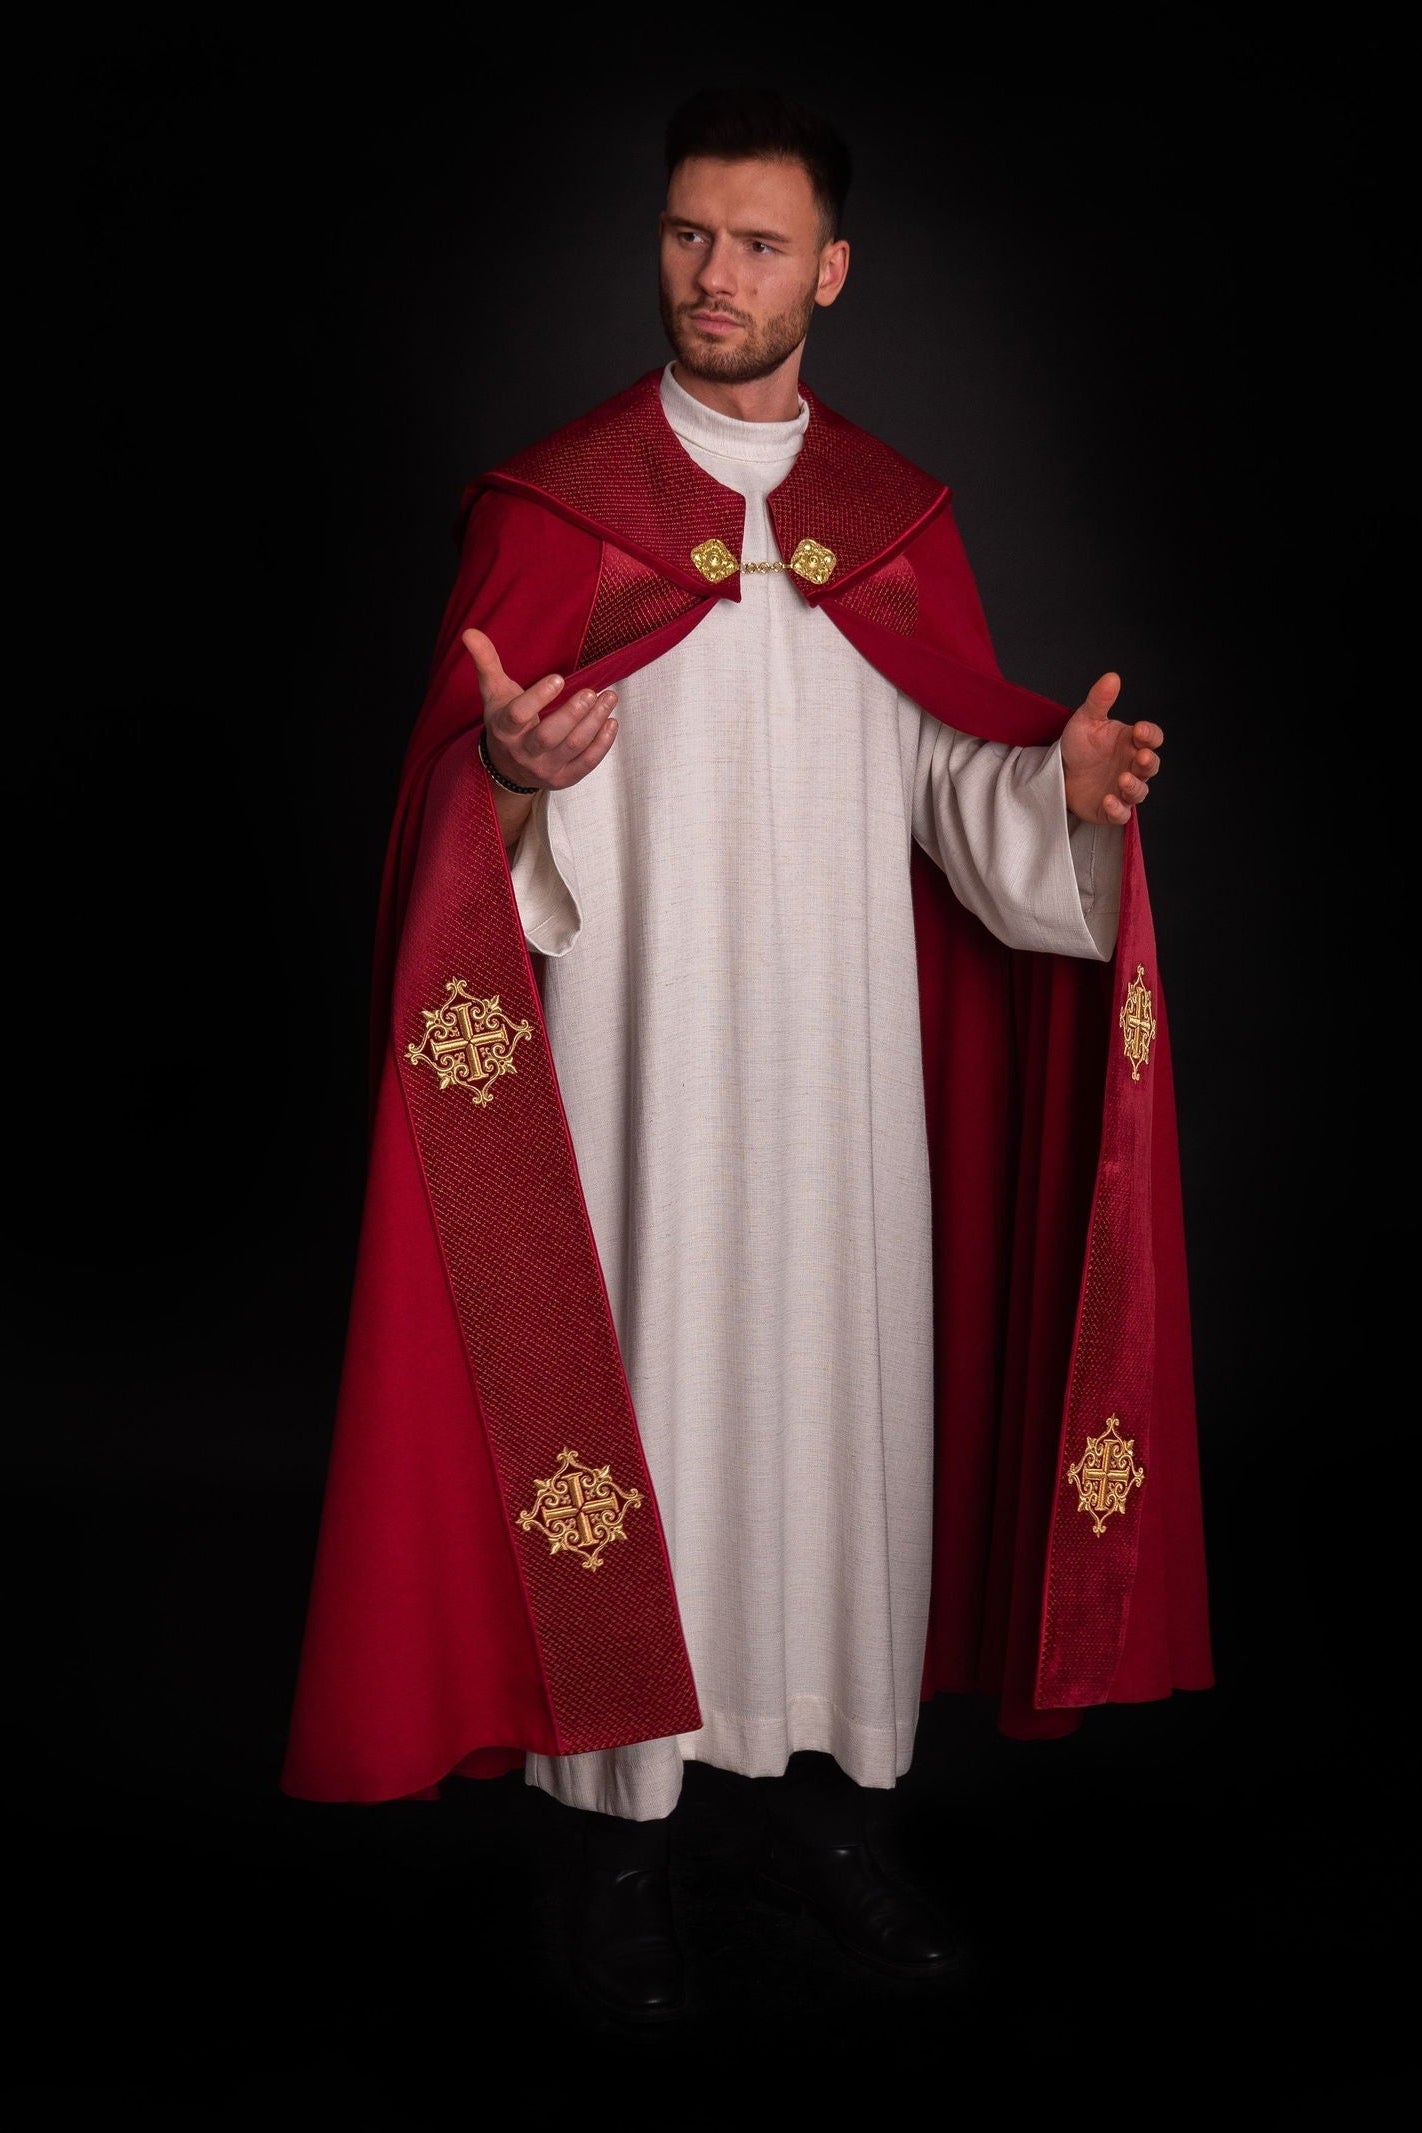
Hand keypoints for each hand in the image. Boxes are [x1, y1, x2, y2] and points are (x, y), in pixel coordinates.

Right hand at [462, 628, 618, 790]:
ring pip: (572, 747)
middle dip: (573, 714)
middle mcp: (523, 753)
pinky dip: (602, 744)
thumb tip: (470, 632)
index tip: (559, 678)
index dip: (538, 697)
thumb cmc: (505, 721)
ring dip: (594, 723)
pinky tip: (611, 722)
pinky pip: (586, 764)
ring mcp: (544, 769)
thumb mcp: (494, 692)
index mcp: (505, 730)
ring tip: (609, 698)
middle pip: (549, 736)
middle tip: (592, 691)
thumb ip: (486, 662)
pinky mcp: (563, 779)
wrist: (508, 766)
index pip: (518, 715)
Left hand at [1060, 672, 1161, 826]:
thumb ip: (1100, 700)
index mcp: (1131, 743)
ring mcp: (1122, 789)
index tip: (1139, 730)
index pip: (1152, 738)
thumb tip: (1112, 677)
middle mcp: (1131, 766)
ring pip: (1140, 792)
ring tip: (1123, 778)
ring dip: (1135, 787)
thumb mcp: (1086, 719)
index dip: (1151, 734)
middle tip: (1140, 756)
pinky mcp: (1109, 809)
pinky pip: (1120, 814)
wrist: (1057, 772)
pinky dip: (1118, 809)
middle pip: (1151, 766)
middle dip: (1148, 762)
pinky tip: (1108, 799)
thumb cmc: (1079, 746)